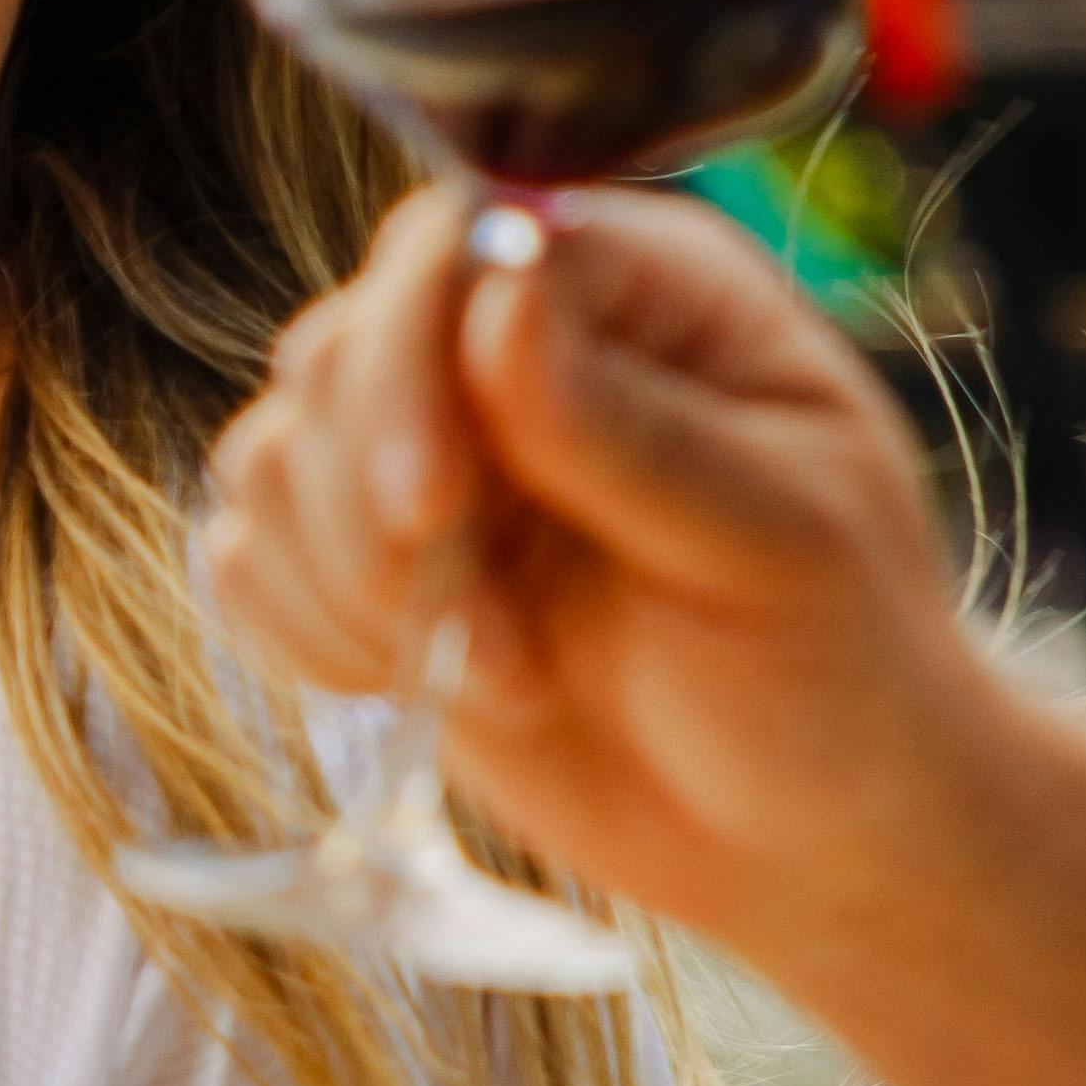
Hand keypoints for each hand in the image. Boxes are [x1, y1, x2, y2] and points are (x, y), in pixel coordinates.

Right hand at [206, 181, 999, 954]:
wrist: (811, 841)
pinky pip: (250, 553)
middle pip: (340, 345)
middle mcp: (519, 346)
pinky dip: (304, 630)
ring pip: (274, 450)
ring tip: (505, 679)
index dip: (408, 361)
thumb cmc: (835, 675)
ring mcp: (440, 453)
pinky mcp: (377, 562)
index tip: (433, 507)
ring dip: (351, 587)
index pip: (457, 244)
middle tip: (492, 645)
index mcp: (642, 293)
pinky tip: (417, 688)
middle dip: (375, 510)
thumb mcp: (773, 545)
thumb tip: (503, 288)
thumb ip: (628, 427)